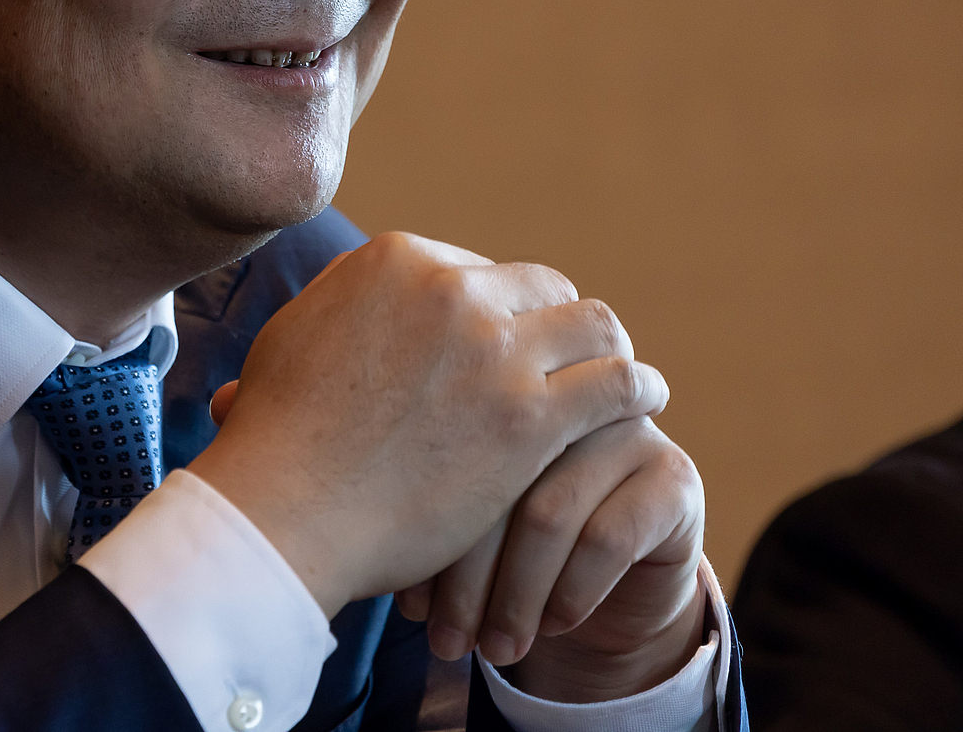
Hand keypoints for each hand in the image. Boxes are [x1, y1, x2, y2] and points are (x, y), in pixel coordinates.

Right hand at [188, 232, 666, 616]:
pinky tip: (643, 403)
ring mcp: (493, 351)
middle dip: (555, 325)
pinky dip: (638, 390)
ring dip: (607, 351)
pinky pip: (616, 386)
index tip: (506, 347)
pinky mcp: (527, 417)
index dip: (498, 311)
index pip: (479, 269)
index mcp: (397, 260)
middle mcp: (452, 289)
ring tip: (621, 378)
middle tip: (564, 365)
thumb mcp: (294, 331)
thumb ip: (343, 302)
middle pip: (542, 289)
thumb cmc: (277, 434)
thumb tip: (367, 298)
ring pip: (593, 325)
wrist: (285, 507)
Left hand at [394, 415, 707, 700]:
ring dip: (514, 597)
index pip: (444, 448)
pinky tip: (553, 625)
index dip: (419, 526)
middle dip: (463, 573)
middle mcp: (560, 394)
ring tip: (491, 651)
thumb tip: (363, 560)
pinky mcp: (674, 475)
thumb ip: (417, 506)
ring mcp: (623, 428)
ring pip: (549, 512)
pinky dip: (571, 591)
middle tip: (440, 638)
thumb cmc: (510, 539)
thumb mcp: (456, 515)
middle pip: (493, 475)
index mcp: (495, 385)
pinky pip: (610, 537)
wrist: (612, 579)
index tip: (401, 600)